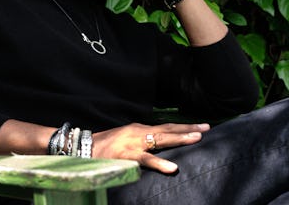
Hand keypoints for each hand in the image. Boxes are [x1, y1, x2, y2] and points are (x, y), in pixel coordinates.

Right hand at [92, 122, 209, 172]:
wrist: (86, 147)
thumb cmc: (107, 145)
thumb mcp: (127, 139)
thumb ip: (142, 141)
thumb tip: (158, 143)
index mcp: (140, 129)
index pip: (165, 126)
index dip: (182, 127)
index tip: (200, 126)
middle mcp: (139, 131)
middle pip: (167, 129)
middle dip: (187, 129)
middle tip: (206, 128)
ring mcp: (134, 142)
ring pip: (160, 139)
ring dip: (179, 138)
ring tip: (196, 139)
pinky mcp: (127, 154)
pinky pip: (146, 159)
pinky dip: (159, 163)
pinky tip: (173, 167)